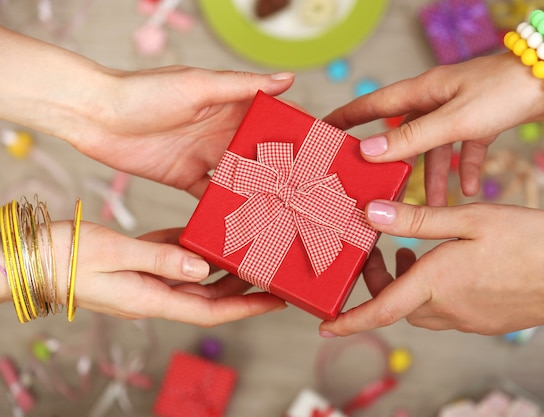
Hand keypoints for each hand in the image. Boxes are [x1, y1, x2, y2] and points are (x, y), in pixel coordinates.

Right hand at [54, 223, 285, 324]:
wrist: (30, 255)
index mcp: (151, 298)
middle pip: (207, 294)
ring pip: (192, 275)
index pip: (210, 309)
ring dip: (219, 266)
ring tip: (247, 250)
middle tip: (270, 270)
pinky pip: (170, 257)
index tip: (275, 300)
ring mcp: (143, 280)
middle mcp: (152, 293)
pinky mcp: (134, 264)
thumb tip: (204, 266)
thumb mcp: (117, 253)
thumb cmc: (65, 256)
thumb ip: (163, 259)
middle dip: (241, 286)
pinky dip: (188, 247)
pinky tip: (204, 234)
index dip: (246, 307)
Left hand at [65, 68, 294, 197]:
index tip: (316, 146)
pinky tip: (243, 216)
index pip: (268, 118)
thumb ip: (241, 87)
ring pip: (240, 176)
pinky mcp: (185, 177)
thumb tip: (287, 79)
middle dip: (280, 167)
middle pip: (258, 152)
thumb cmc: (144, 92)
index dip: (291, 130)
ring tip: (281, 207)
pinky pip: (211, 195)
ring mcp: (204, 156)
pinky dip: (225, 205)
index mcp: (228, 105)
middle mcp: (220, 131)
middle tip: (305, 187)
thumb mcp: (198, 86)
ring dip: (258, 189)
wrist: (96, 116)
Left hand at [319, 201, 543, 336]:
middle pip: (396, 304)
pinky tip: (444, 265)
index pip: (381, 308)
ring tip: (409, 253)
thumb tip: (372, 214)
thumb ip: (418, 219)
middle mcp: (447, 308)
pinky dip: (429, 292)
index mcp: (436, 283)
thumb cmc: (527, 243)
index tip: (325, 327)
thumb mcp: (469, 220)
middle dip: (378, 283)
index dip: (350, 320)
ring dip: (405, 285)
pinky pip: (443, 311)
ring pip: (419, 308)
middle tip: (380, 252)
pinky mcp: (481, 321)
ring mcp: (465, 319)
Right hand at [324, 54, 543, 205]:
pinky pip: (465, 149)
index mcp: (421, 92)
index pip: (372, 105)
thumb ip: (412, 137)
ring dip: (433, 176)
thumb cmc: (503, 90)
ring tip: (431, 204)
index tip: (324, 132)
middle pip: (401, 133)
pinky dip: (465, 169)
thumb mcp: (453, 119)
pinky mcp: (480, 120)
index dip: (346, 118)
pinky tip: (470, 189)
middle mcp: (435, 100)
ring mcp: (457, 110)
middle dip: (390, 160)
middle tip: (373, 182)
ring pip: (435, 148)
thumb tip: (368, 152)